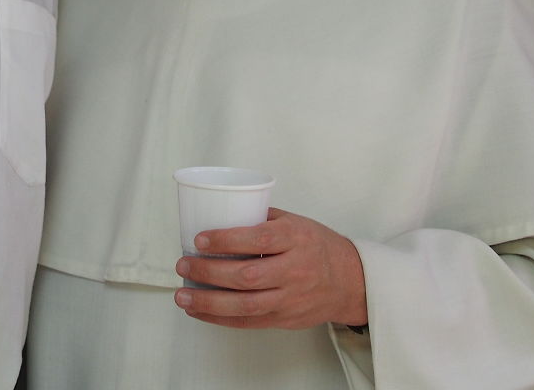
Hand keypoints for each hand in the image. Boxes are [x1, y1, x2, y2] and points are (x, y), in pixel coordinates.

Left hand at [174, 208, 366, 330]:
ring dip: (209, 302)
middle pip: (247, 276)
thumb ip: (261, 219)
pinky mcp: (285, 319)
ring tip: (182, 295)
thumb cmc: (317, 245)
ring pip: (245, 305)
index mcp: (295, 239)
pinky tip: (198, 311)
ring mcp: (290, 298)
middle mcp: (294, 270)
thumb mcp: (295, 222)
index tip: (199, 238)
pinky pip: (249, 322)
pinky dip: (220, 318)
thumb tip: (219, 211)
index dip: (226, 240)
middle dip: (209, 271)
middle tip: (183, 264)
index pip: (258, 239)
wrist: (350, 281)